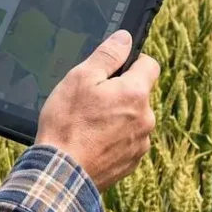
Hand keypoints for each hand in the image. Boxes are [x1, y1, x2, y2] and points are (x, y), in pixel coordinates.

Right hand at [35, 30, 159, 191]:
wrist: (61, 173)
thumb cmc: (68, 123)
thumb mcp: (81, 78)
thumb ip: (107, 55)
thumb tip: (125, 38)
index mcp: (136, 94)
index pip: (150, 65)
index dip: (131, 62)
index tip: (113, 69)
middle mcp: (146, 119)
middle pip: (139, 94)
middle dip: (120, 92)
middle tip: (91, 100)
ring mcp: (140, 143)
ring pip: (133, 119)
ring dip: (117, 117)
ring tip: (88, 124)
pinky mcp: (131, 163)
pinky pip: (126, 141)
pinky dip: (113, 139)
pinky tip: (91, 141)